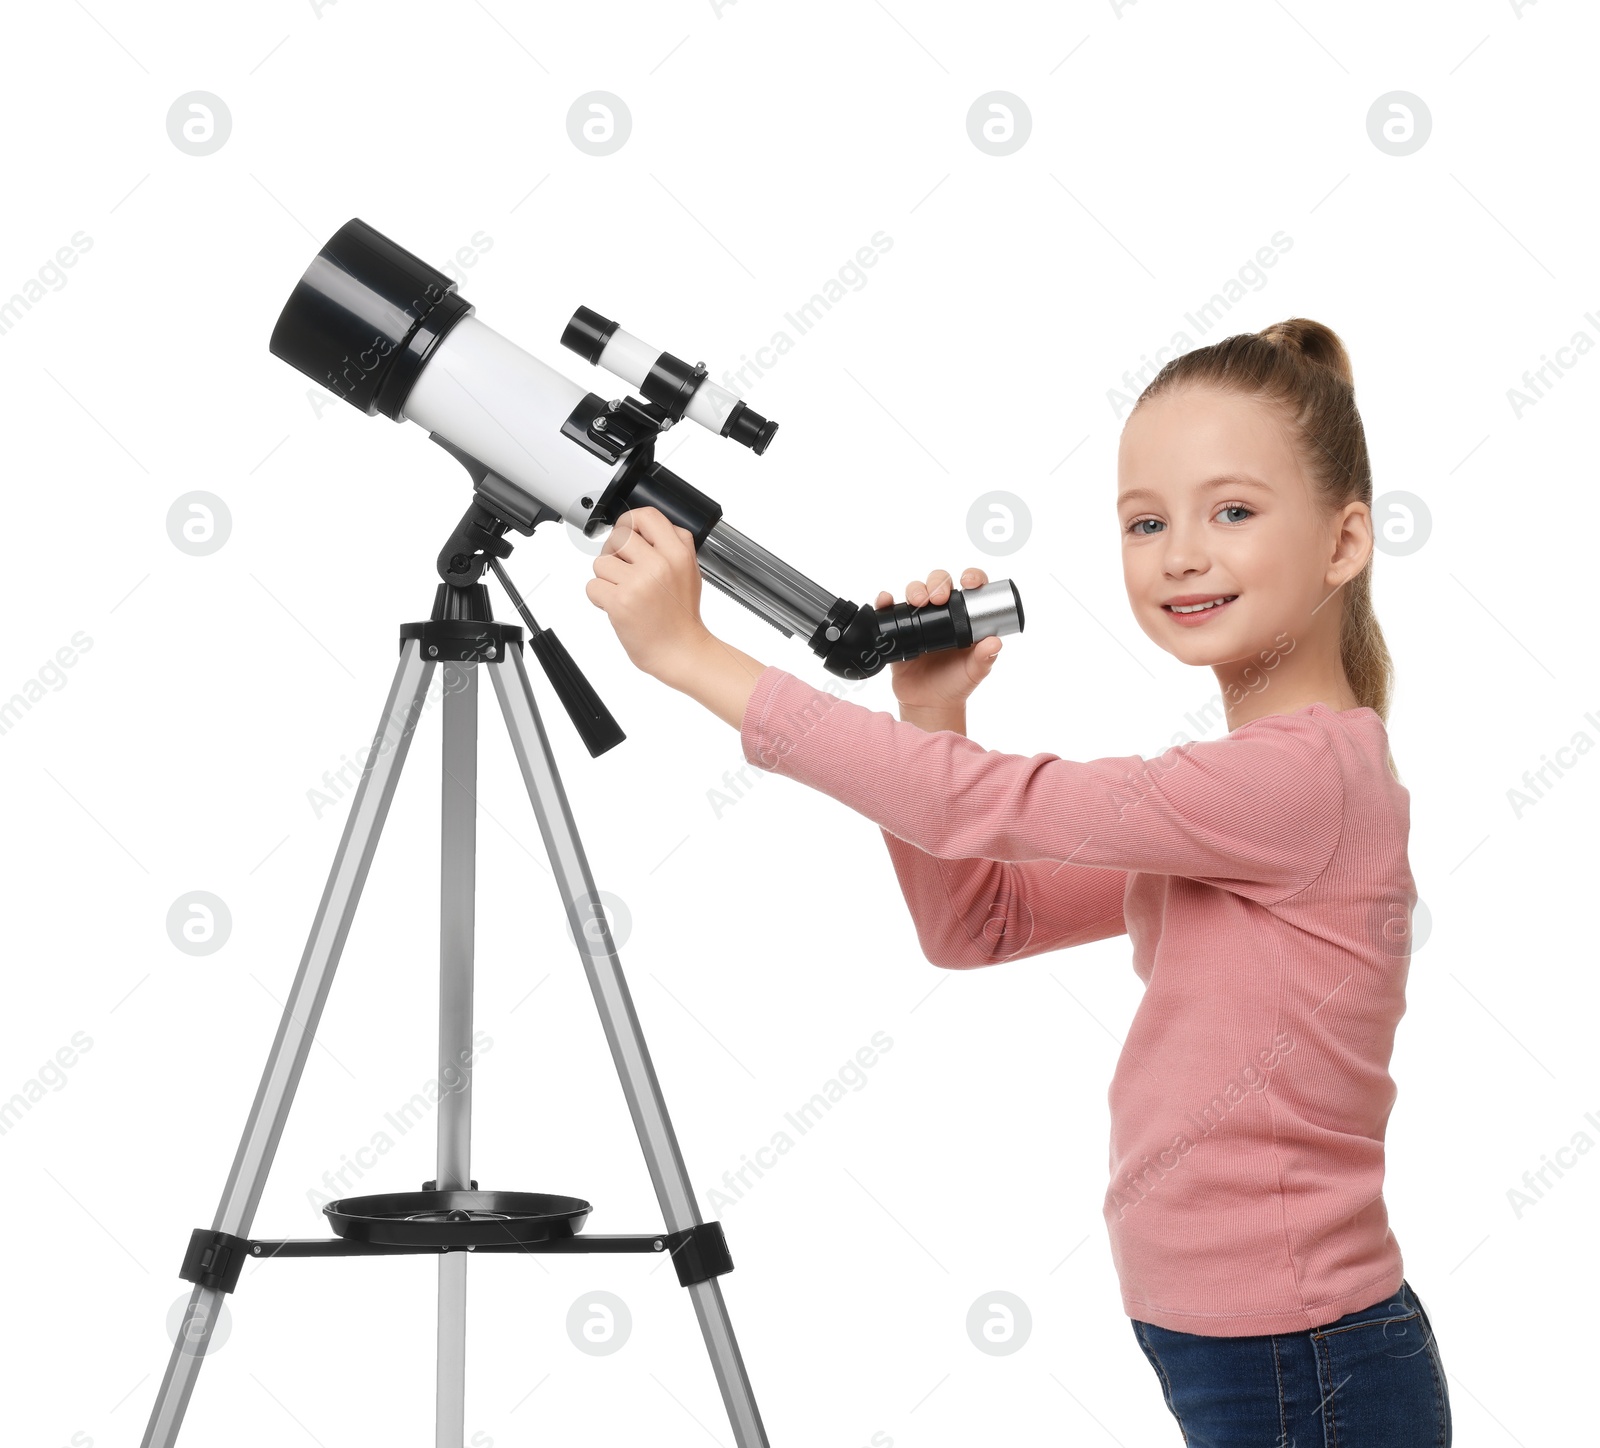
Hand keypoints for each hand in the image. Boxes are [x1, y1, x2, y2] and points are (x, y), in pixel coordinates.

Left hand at [586, 506, 713, 682]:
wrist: (681, 651)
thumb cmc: (682, 616)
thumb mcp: (690, 571)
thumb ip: (672, 545)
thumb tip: (642, 528)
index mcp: (678, 553)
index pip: (645, 516)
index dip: (630, 523)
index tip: (627, 535)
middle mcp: (659, 564)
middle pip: (618, 536)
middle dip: (613, 553)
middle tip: (622, 570)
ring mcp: (638, 583)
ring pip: (601, 562)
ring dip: (606, 579)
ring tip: (624, 593)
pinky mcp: (620, 602)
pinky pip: (593, 586)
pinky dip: (600, 598)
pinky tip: (617, 606)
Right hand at [874, 567, 1001, 713]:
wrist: (929, 703)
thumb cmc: (955, 683)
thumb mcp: (975, 671)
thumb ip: (984, 658)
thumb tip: (994, 643)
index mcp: (965, 617)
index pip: (970, 587)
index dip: (971, 577)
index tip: (968, 583)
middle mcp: (942, 613)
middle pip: (939, 583)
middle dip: (938, 582)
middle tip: (938, 598)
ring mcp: (919, 620)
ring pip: (915, 591)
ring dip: (915, 589)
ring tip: (917, 602)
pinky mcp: (898, 630)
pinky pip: (889, 610)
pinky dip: (885, 602)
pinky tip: (885, 600)